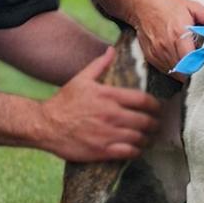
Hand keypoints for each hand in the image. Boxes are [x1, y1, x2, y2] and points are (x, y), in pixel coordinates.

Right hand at [40, 48, 161, 161]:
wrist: (46, 125)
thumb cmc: (64, 102)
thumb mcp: (81, 79)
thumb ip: (99, 65)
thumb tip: (112, 50)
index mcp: (108, 96)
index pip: (142, 100)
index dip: (155, 105)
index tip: (157, 107)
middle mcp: (111, 115)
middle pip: (145, 120)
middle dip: (154, 123)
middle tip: (156, 124)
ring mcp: (107, 134)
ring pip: (139, 137)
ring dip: (148, 138)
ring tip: (149, 137)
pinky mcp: (103, 151)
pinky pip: (129, 152)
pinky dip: (137, 150)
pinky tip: (137, 148)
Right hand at [133, 0, 203, 79]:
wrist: (144, 5)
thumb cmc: (169, 6)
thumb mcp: (193, 7)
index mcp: (179, 35)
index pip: (192, 62)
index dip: (202, 67)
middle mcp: (167, 47)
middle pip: (185, 71)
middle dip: (195, 71)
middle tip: (203, 67)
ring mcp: (158, 53)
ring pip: (175, 74)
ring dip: (185, 72)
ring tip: (191, 64)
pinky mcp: (151, 57)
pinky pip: (165, 71)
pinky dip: (174, 70)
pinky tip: (179, 61)